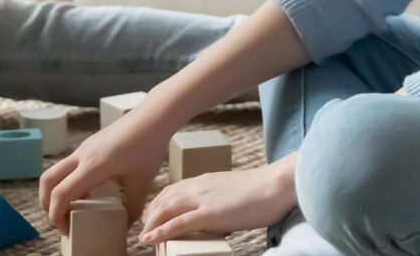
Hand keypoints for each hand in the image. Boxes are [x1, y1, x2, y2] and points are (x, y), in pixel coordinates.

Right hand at [41, 114, 169, 233]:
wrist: (152, 117)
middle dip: (46, 204)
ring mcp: (83, 148)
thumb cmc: (148, 147)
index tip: (65, 230)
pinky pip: (68, 166)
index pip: (61, 194)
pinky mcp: (88, 145)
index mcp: (93, 166)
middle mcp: (82, 155)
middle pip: (47, 180)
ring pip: (55, 171)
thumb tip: (125, 225)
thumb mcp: (142, 183)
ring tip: (72, 209)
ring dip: (56, 192)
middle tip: (60, 220)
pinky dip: (68, 182)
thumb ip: (132, 208)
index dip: (57, 216)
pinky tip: (86, 192)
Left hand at [138, 159, 298, 246]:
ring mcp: (202, 199)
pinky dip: (161, 231)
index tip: (153, 216)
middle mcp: (198, 187)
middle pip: (163, 199)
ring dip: (150, 224)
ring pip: (165, 209)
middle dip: (150, 214)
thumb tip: (218, 219)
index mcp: (205, 181)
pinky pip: (178, 223)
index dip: (158, 204)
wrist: (276, 185)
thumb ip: (220, 201)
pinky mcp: (209, 213)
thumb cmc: (262, 191)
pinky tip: (150, 239)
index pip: (172, 190)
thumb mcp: (233, 193)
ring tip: (143, 237)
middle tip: (143, 229)